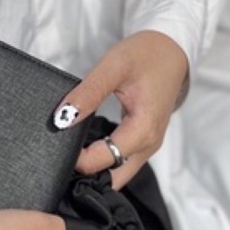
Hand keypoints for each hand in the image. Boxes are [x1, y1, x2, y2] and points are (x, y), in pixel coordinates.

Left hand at [54, 31, 187, 189]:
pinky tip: (83, 148)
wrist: (172, 50)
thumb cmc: (147, 55)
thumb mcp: (114, 66)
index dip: (75, 159)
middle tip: (61, 156)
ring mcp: (147, 147)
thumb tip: (63, 119)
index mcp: (143, 131)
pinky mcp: (143, 142)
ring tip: (69, 153)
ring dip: (93, 169)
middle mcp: (148, 145)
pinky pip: (120, 162)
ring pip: (116, 174)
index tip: (58, 145)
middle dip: (85, 174)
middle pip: (111, 178)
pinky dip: (102, 160)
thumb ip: (88, 93)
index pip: (102, 162)